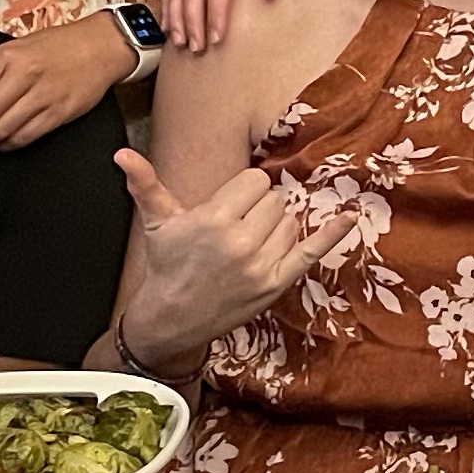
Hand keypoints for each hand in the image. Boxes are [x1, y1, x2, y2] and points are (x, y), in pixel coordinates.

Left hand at [0, 18, 131, 147]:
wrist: (100, 46)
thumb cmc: (57, 46)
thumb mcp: (17, 47)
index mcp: (6, 56)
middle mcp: (23, 75)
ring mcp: (42, 96)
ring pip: (0, 130)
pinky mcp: (58, 113)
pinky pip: (24, 137)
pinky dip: (8, 144)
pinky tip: (3, 141)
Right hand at [115, 148, 331, 371]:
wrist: (174, 318)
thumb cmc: (168, 265)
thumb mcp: (157, 222)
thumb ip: (145, 184)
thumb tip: (122, 154)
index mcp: (214, 219)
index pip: (255, 181)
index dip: (244, 191)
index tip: (230, 205)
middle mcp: (241, 241)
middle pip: (275, 200)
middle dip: (259, 208)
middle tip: (237, 227)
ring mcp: (262, 264)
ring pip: (290, 221)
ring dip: (276, 227)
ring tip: (250, 242)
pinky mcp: (277, 283)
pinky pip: (313, 251)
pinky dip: (334, 234)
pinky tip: (351, 216)